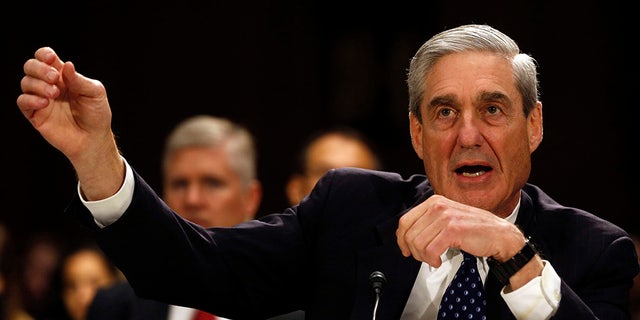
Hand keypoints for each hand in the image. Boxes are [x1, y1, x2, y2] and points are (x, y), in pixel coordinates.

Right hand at [17, 47, 123, 199]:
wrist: (93, 139)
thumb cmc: (96, 115)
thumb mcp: (95, 94)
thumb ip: (79, 80)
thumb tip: (67, 65)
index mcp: (63, 76)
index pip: (45, 58)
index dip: (44, 55)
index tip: (52, 59)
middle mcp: (49, 85)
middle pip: (30, 66)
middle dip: (38, 68)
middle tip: (53, 78)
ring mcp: (40, 99)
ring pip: (25, 82)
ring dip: (37, 85)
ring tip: (54, 94)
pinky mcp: (35, 115)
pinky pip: (22, 102)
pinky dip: (30, 99)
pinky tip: (45, 103)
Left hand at [396, 194, 525, 266]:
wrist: (500, 235)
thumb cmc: (475, 230)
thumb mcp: (448, 218)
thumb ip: (429, 222)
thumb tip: (406, 236)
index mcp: (434, 202)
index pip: (405, 221)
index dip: (401, 239)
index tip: (406, 250)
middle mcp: (438, 206)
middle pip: (409, 234)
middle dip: (413, 251)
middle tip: (424, 258)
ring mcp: (446, 217)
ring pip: (418, 243)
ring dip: (423, 257)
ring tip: (433, 260)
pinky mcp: (453, 230)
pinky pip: (430, 250)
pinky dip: (432, 260)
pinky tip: (438, 261)